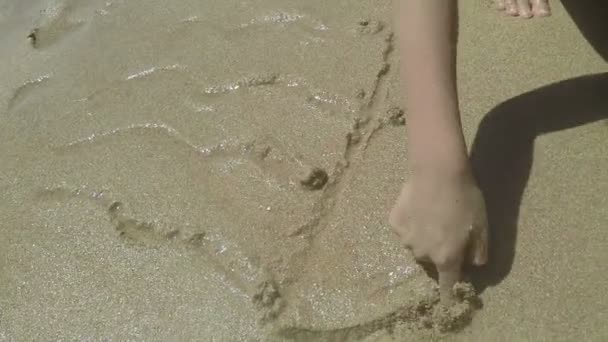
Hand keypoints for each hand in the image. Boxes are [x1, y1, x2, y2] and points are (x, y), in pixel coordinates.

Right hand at [389, 168, 487, 303]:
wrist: (437, 171)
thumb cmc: (465, 198)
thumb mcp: (482, 227)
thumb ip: (479, 252)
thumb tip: (473, 265)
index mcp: (447, 257)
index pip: (447, 284)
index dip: (448, 294)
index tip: (447, 302)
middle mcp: (423, 253)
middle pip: (431, 260)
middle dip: (438, 251)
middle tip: (447, 229)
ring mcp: (406, 238)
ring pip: (416, 245)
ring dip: (423, 237)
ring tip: (431, 214)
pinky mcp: (394, 222)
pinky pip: (403, 229)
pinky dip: (410, 223)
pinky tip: (418, 206)